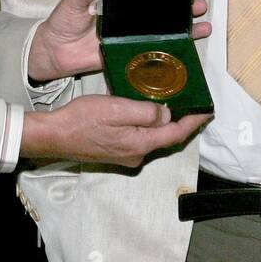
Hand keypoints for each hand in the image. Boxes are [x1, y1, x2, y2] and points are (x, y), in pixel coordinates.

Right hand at [21, 94, 210, 167]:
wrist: (53, 136)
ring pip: (153, 138)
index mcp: (140, 144)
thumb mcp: (117, 108)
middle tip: (194, 105)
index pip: (176, 134)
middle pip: (167, 138)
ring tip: (174, 105)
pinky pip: (139, 138)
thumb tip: (168, 116)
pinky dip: (148, 126)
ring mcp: (125, 156)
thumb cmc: (81, 120)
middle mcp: (136, 155)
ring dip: (164, 124)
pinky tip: (147, 113)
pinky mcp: (115, 152)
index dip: (194, 122)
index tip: (208, 111)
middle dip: (182, 123)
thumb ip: (146, 113)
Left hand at [26, 0, 210, 82]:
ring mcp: (136, 33)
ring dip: (188, 21)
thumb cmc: (64, 22)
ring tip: (203, 18)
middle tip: (198, 0)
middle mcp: (133, 14)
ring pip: (168, 25)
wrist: (55, 52)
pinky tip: (195, 40)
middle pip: (165, 5)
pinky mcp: (134, 51)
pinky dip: (178, 44)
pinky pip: (159, 47)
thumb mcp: (73, 2)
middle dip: (186, 0)